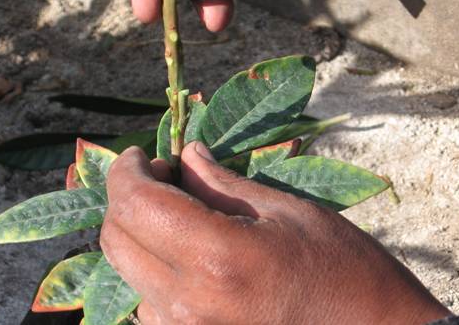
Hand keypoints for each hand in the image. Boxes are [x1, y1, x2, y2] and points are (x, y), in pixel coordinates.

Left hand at [101, 142, 449, 323]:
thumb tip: (186, 154)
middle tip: (167, 177)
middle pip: (117, 239)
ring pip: (127, 272)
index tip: (142, 154)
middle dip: (129, 198)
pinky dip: (154, 268)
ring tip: (180, 214)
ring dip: (141, 234)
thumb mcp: (287, 211)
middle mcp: (189, 304)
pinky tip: (189, 255)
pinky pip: (148, 304)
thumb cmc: (341, 268)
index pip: (137, 204)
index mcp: (218, 258)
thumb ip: (224, 183)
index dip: (127, 171)